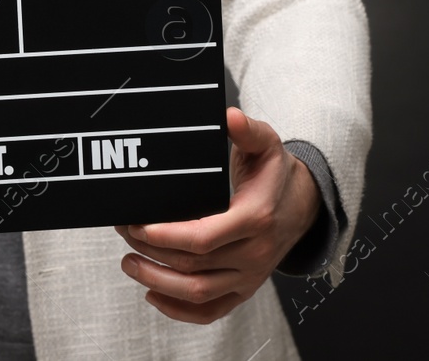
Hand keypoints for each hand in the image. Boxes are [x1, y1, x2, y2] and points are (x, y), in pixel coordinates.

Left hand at [115, 108, 320, 323]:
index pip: (203, 238)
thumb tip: (228, 116)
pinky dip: (178, 310)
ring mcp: (249, 277)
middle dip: (150, 251)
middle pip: (192, 265)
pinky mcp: (244, 290)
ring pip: (197, 292)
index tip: (137, 224)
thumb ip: (246, 130)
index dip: (165, 235)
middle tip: (124, 231)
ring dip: (156, 281)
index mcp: (256, 219)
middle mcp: (254, 254)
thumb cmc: (275, 174)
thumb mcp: (266, 144)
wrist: (303, 206)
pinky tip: (152, 294)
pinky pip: (210, 312)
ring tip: (129, 262)